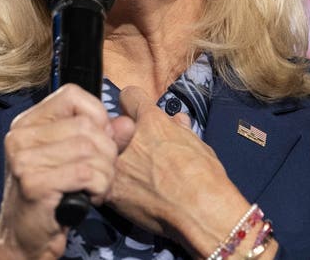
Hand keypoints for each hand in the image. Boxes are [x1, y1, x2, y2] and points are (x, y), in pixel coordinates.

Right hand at [0, 84, 117, 259]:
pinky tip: (89, 199)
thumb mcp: (74, 160)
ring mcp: (23, 159)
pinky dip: (99, 188)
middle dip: (107, 152)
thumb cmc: (51, 198)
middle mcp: (20, 136)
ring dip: (105, 174)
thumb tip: (127, 123)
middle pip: (86, 125)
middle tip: (101, 175)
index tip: (102, 141)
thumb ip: (102, 137)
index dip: (97, 115)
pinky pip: (87, 173)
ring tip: (95, 188)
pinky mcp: (33, 183)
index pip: (72, 95)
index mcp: (27, 123)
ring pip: (90, 149)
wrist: (23, 240)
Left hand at [107, 86, 251, 255]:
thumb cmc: (206, 178)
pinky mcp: (111, 191)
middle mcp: (130, 138)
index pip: (129, 96)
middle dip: (120, 135)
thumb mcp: (199, 145)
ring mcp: (117, 164)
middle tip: (134, 151)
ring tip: (132, 178)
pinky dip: (110, 188)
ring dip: (115, 162)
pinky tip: (126, 196)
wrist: (201, 212)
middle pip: (113, 126)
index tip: (135, 115)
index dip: (132, 105)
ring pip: (104, 154)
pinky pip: (102, 182)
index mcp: (152, 122)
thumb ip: (182, 130)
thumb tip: (178, 119)